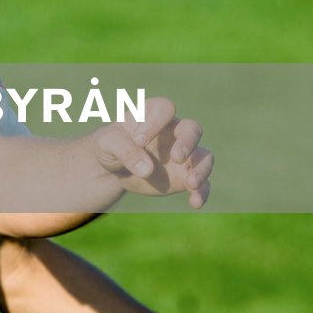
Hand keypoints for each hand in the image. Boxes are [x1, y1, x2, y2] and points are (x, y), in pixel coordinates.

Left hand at [89, 97, 211, 207]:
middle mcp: (174, 131)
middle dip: (188, 142)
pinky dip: (202, 192)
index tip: (138, 141)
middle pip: (192, 129)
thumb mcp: (108, 144)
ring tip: (191, 183)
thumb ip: (125, 151)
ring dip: (201, 169)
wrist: (113, 168)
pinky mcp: (185, 176)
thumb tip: (147, 169)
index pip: (164, 109)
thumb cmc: (111, 145)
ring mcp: (184, 154)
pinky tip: (195, 202)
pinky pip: (202, 183)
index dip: (155, 123)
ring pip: (203, 156)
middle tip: (176, 156)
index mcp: (153, 114)